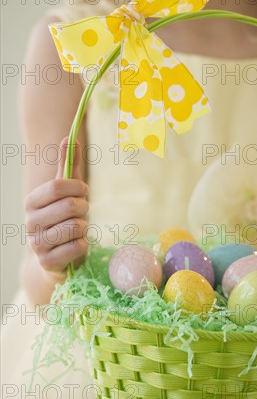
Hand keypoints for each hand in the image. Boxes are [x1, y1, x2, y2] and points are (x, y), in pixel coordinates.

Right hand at [24, 137, 88, 280]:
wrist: (55, 261)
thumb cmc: (64, 220)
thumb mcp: (67, 193)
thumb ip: (68, 166)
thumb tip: (69, 136)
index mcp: (32, 202)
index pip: (57, 186)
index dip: (78, 187)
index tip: (84, 192)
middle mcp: (30, 222)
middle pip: (70, 206)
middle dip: (84, 209)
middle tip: (81, 215)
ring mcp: (37, 244)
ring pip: (76, 227)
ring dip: (84, 229)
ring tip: (77, 232)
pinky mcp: (48, 263)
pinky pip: (77, 247)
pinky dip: (83, 246)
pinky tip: (76, 247)